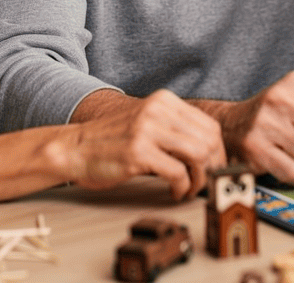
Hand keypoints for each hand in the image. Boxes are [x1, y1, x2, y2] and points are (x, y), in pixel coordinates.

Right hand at [65, 89, 225, 199]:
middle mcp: (158, 110)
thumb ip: (174, 129)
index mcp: (164, 100)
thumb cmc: (112, 141)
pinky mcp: (138, 151)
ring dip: (199, 178)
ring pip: (198, 155)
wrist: (75, 147)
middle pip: (208, 140)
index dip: (218, 151)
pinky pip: (178, 173)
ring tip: (190, 188)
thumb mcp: (147, 122)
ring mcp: (148, 129)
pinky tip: (174, 192)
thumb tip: (210, 152)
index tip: (213, 168)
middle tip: (205, 182)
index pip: (209, 125)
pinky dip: (182, 188)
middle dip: (212, 166)